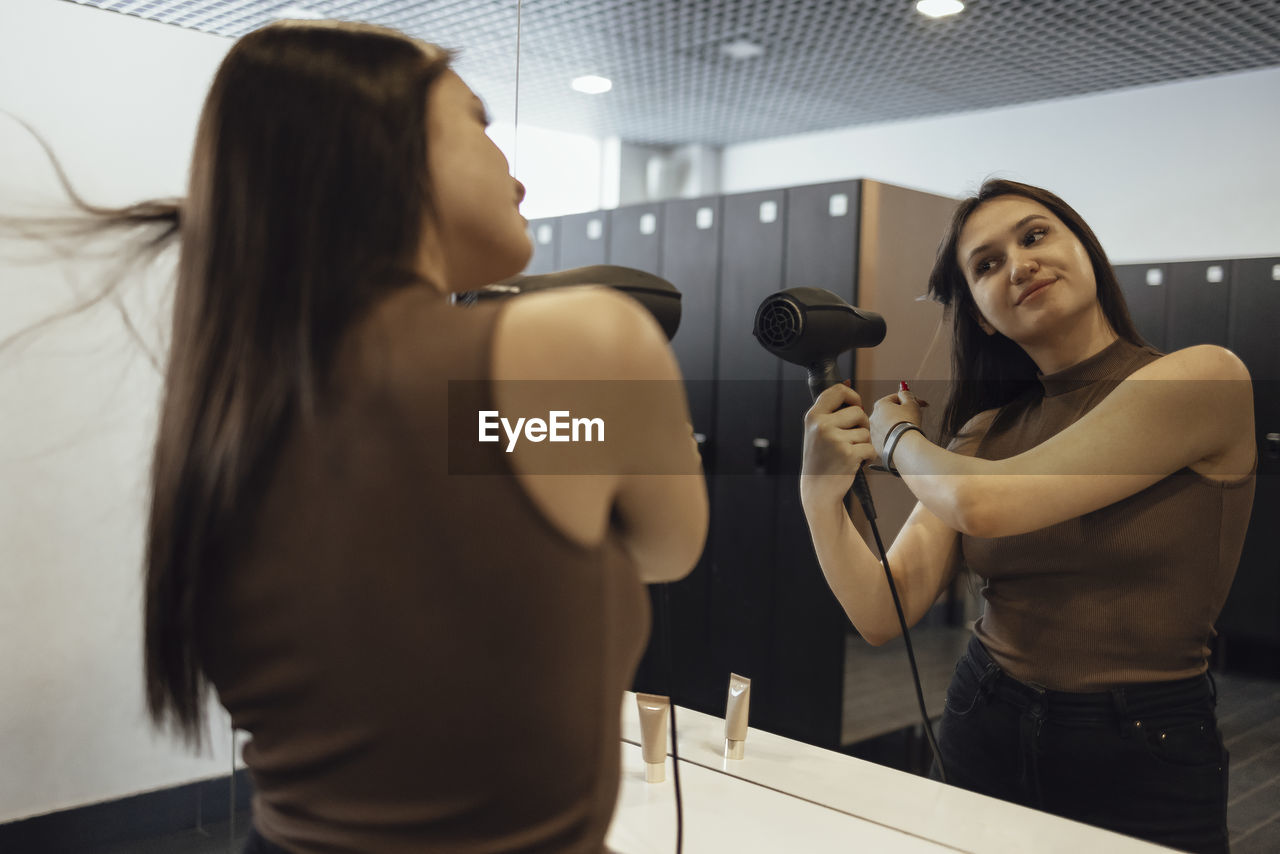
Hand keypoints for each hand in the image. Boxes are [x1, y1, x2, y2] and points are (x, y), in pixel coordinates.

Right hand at [800, 382, 876, 506]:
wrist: (817, 489)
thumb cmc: (821, 458)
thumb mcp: (818, 431)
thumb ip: (832, 409)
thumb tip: (847, 381)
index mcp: (813, 416)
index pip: (838, 391)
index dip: (853, 397)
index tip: (855, 407)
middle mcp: (821, 425)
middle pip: (858, 411)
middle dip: (862, 425)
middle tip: (853, 439)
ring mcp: (834, 440)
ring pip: (866, 431)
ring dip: (863, 443)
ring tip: (849, 453)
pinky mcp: (848, 454)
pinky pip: (870, 448)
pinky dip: (867, 457)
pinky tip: (855, 462)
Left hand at [869, 387, 927, 457]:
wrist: (904, 446)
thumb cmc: (908, 424)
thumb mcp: (912, 403)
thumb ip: (907, 395)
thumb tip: (903, 392)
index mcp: (880, 405)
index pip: (895, 398)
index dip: (910, 399)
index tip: (919, 403)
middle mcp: (873, 417)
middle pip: (890, 411)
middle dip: (902, 412)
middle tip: (914, 416)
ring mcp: (873, 432)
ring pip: (887, 425)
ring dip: (896, 425)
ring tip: (908, 428)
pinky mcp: (875, 444)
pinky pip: (886, 437)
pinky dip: (893, 437)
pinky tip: (902, 438)